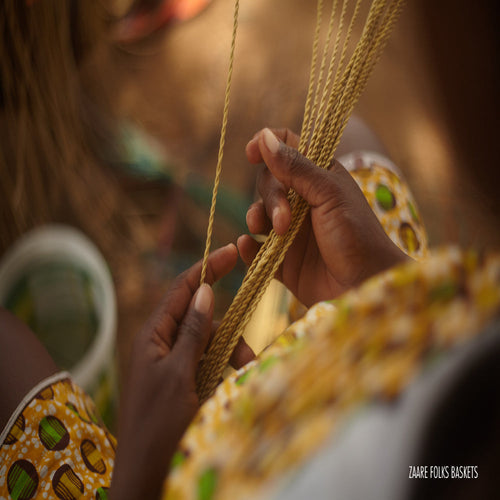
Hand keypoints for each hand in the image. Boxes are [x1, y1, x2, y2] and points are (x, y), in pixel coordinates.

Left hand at [111, 243, 253, 499]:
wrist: (146, 476)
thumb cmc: (158, 425)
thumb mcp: (179, 374)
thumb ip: (192, 331)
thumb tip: (205, 290)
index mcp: (153, 335)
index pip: (181, 290)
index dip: (205, 268)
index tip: (231, 251)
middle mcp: (162, 344)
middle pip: (202, 318)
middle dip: (228, 330)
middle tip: (245, 354)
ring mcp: (173, 363)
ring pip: (210, 342)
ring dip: (230, 354)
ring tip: (241, 377)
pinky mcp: (183, 381)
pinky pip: (208, 363)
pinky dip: (224, 369)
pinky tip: (233, 383)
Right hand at [238, 128, 409, 306]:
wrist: (366, 287)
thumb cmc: (357, 236)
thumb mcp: (329, 195)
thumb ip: (296, 167)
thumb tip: (265, 136)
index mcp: (319, 178)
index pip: (289, 149)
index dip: (267, 145)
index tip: (251, 153)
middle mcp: (303, 201)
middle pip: (268, 182)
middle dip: (271, 197)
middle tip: (284, 221)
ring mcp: (291, 231)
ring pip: (259, 213)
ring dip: (257, 218)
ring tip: (269, 232)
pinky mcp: (282, 260)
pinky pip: (256, 249)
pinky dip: (249, 247)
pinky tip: (247, 246)